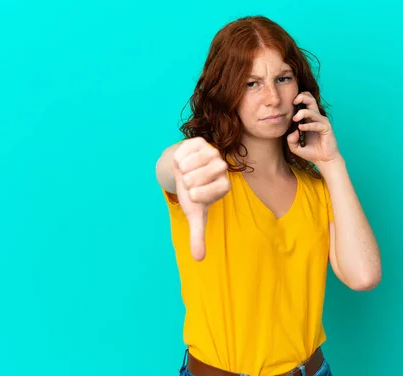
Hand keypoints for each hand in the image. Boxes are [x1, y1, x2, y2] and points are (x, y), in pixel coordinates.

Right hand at [172, 137, 230, 260]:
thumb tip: (198, 259)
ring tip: (186, 171)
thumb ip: (198, 235)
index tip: (194, 193)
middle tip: (189, 181)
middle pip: (198, 178)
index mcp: (224, 186)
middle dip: (187, 182)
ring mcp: (213, 152)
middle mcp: (222, 168)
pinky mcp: (201, 142)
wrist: (183, 170)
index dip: (195, 194)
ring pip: (190, 165)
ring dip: (182, 170)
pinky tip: (184, 160)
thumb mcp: (194, 213)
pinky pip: (185, 151)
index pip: (208, 192)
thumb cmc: (191, 193)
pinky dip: (179, 158)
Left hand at [287, 92, 339, 165]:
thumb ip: (290, 140)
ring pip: (312, 111)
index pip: (306, 101)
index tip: (290, 102)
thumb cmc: (310, 152)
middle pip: (311, 100)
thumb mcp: (295, 147)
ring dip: (302, 113)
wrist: (323, 160)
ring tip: (295, 119)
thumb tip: (293, 132)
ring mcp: (322, 122)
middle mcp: (316, 118)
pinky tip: (301, 128)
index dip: (299, 98)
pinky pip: (317, 124)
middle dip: (302, 97)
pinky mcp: (326, 128)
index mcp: (309, 118)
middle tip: (293, 102)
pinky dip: (308, 125)